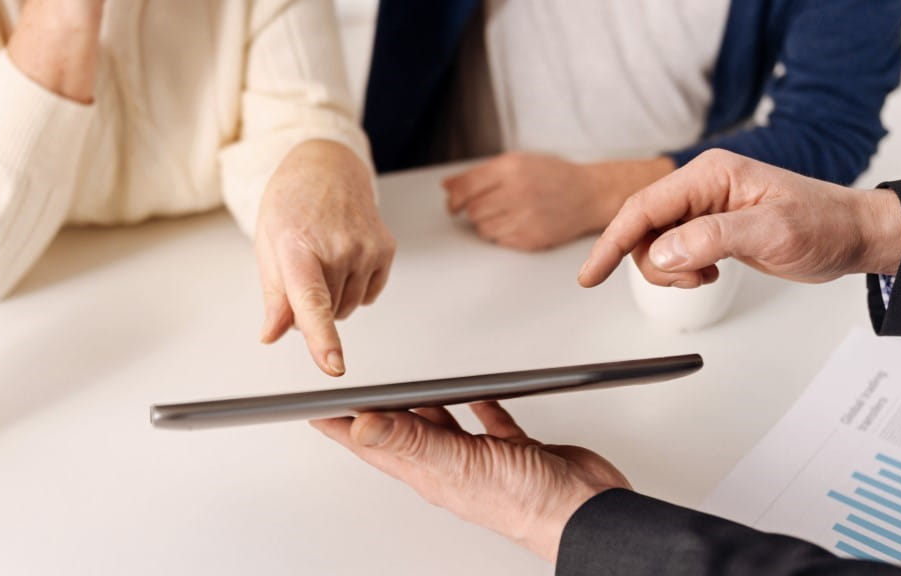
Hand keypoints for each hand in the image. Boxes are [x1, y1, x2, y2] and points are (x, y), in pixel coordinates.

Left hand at [255, 140, 395, 375]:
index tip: (333, 364)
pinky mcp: (386, 250)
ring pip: (347, 309)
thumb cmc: (291, 204)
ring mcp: (367, 248)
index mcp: (299, 245)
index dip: (322, 337)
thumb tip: (272, 334)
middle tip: (302, 269)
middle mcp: (339, 246)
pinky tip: (344, 260)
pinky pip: (368, 297)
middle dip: (310, 306)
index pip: (312, 301)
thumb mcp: (268, 246)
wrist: (327, 168)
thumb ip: (274, 296)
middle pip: (327, 313)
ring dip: (332, 298)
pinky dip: (353, 289)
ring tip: (322, 260)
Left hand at [312, 402, 629, 561]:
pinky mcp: (513, 449)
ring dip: (427, 405)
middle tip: (355, 395)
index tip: (316, 410)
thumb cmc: (526, 503)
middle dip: (378, 412)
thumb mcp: (459, 465)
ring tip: (408, 386)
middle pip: (404, 431)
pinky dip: (482, 404)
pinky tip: (480, 395)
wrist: (584, 512)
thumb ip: (411, 441)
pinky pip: (490, 421)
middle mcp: (450, 465)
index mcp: (429, 471)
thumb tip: (363, 424)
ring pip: (444, 425)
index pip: (374, 443)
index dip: (342, 425)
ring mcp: (481, 459)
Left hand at [443, 153, 674, 250]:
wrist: (590, 194)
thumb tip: (446, 186)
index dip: (454, 198)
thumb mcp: (518, 162)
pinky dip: (502, 234)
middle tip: (489, 204)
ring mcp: (525, 217)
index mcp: (512, 168)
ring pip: (483, 228)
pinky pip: (499, 241)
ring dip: (487, 222)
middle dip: (474, 209)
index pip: (466, 187)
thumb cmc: (553, 176)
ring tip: (506, 212)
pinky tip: (517, 222)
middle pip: (472, 210)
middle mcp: (517, 192)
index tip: (453, 204)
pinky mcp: (531, 238)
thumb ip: (480, 173)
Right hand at [578, 149, 900, 289]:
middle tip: (692, 280)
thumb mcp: (772, 232)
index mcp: (711, 174)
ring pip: (654, 243)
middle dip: (653, 262)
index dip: (612, 242)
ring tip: (705, 277)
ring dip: (669, 270)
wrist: (854, 235)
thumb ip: (714, 238)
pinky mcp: (711, 227)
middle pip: (642, 227)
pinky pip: (673, 249)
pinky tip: (708, 273)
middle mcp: (702, 186)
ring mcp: (705, 207)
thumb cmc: (825, 224)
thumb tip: (664, 251)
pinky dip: (681, 269)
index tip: (590, 275)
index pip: (644, 207)